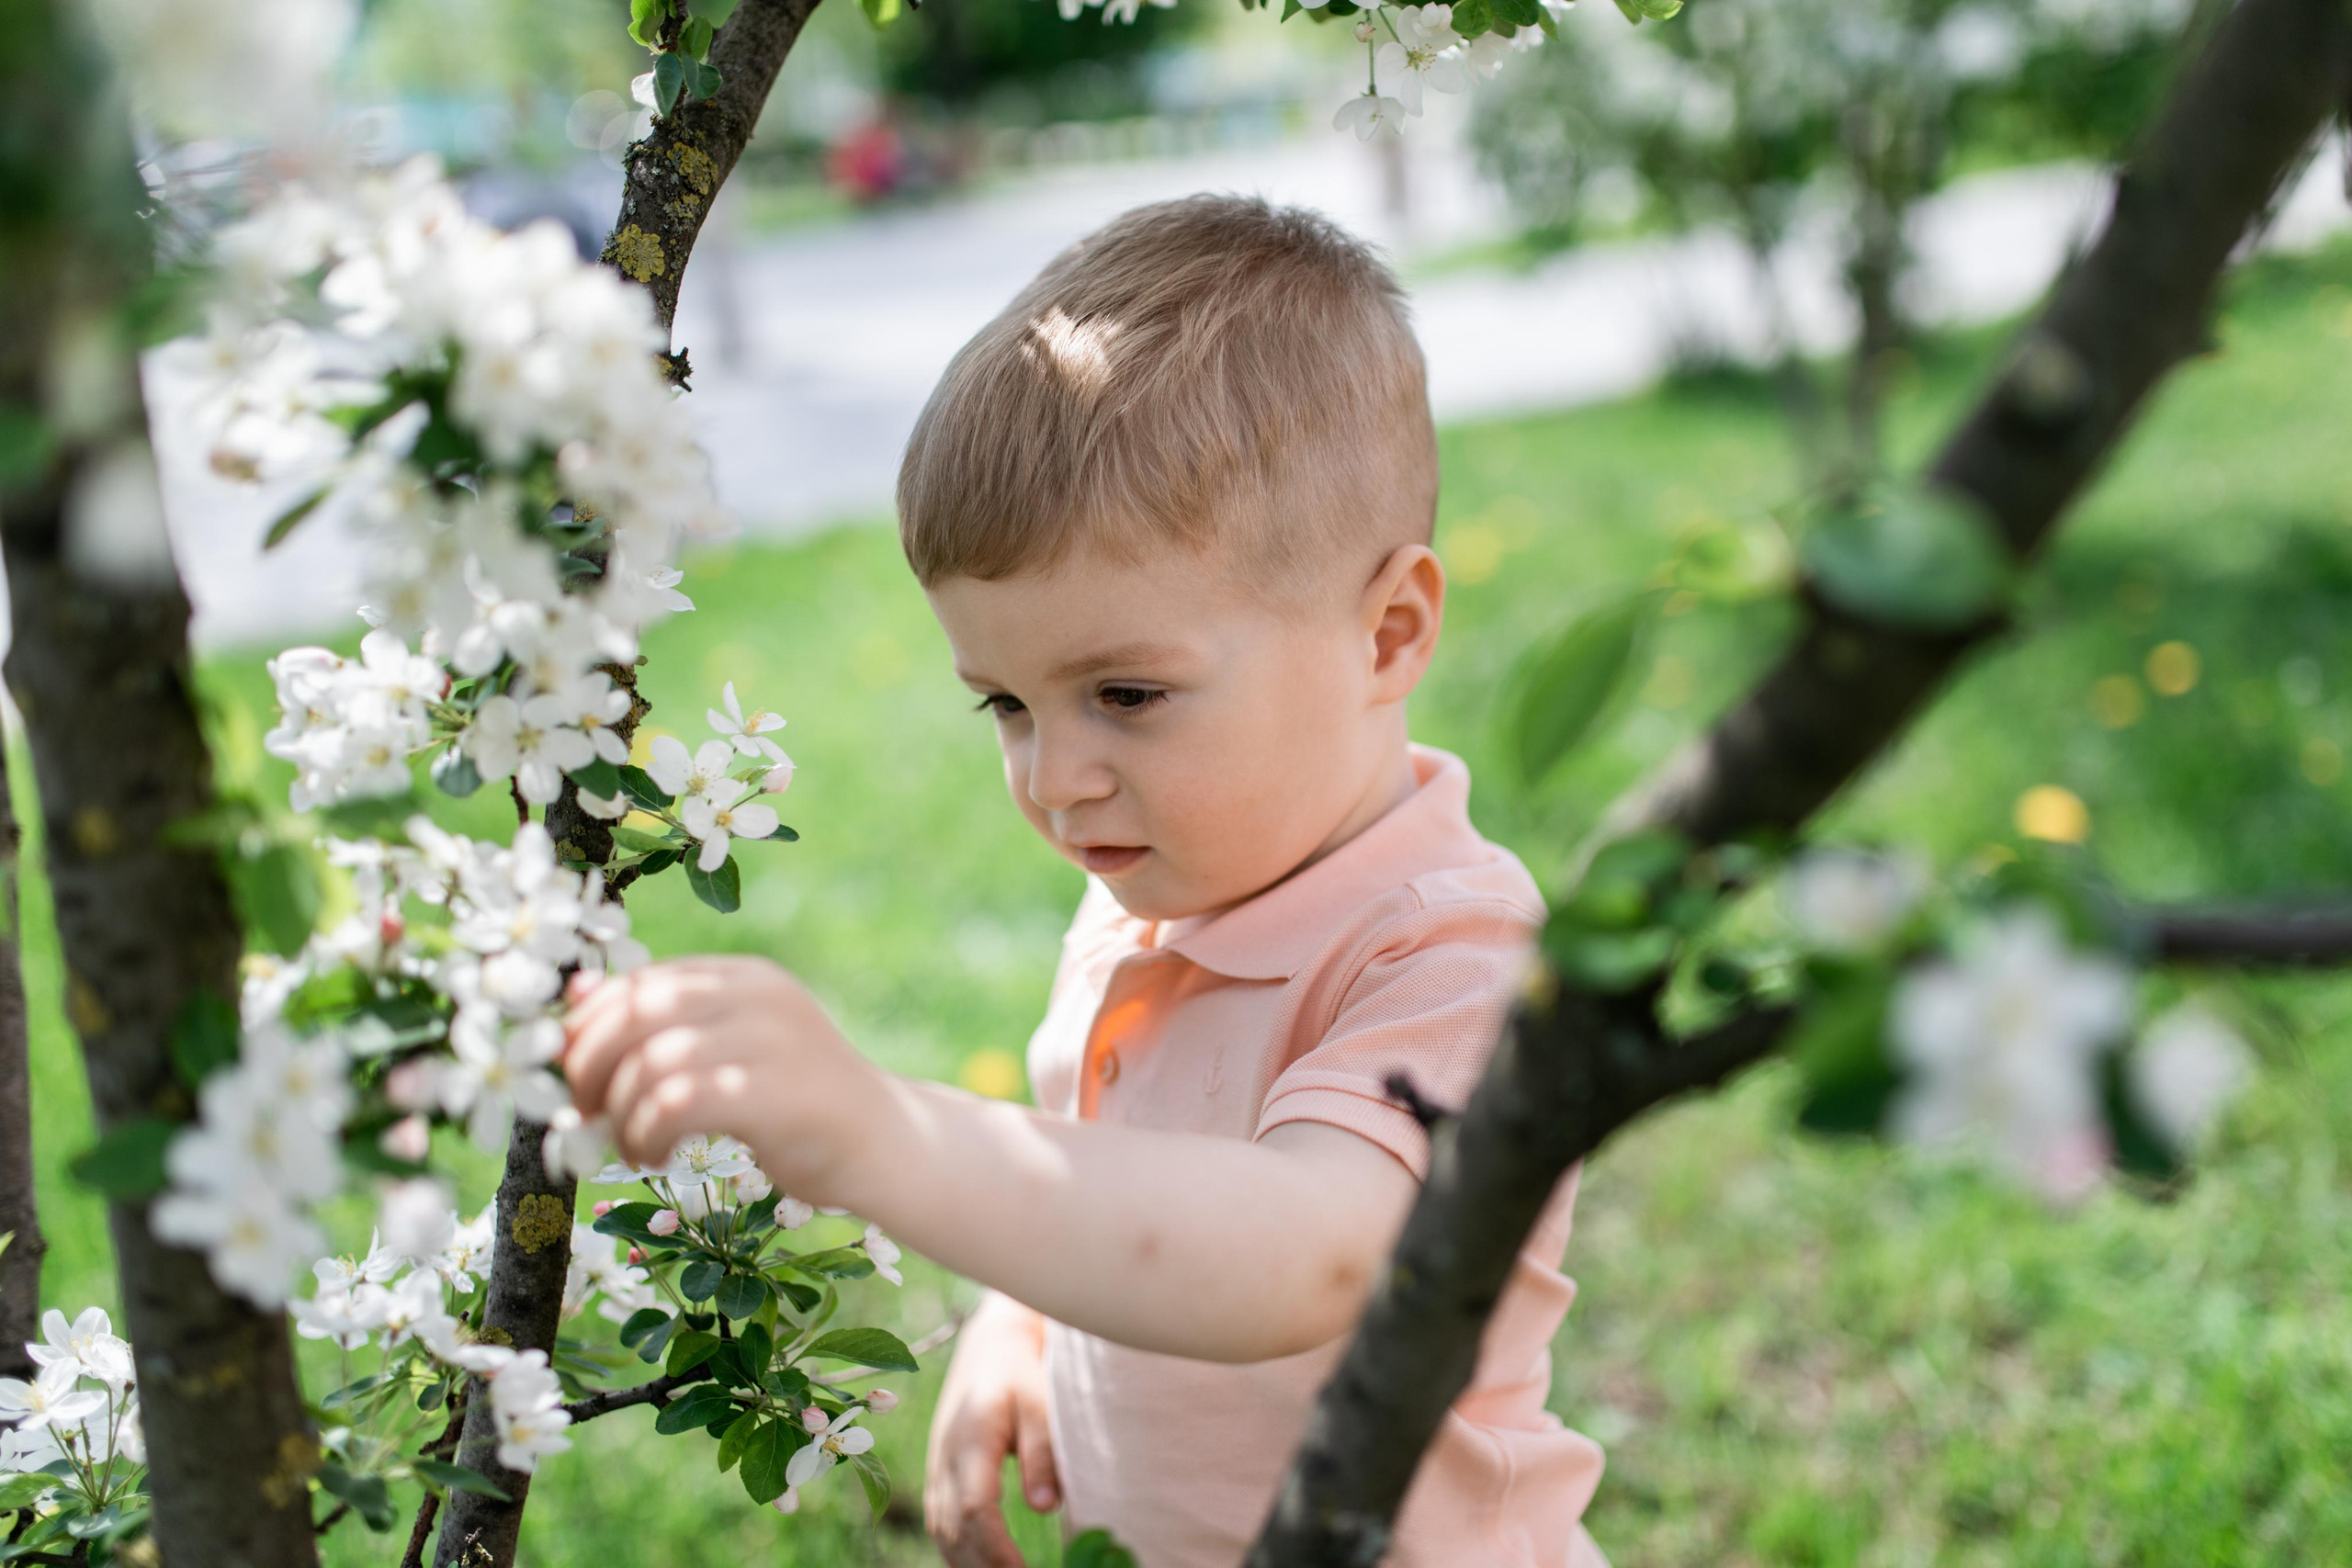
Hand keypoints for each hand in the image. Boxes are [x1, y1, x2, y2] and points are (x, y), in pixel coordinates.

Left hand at [562, 956, 890, 1197]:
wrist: (885, 1145)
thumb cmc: (795, 1104)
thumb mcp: (729, 1049)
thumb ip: (665, 1025)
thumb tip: (572, 998)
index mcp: (743, 976)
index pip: (640, 981)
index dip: (588, 1028)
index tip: (574, 1076)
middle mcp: (756, 996)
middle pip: (636, 1011)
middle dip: (589, 1065)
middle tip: (584, 1112)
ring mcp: (770, 1041)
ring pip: (651, 1062)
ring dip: (620, 1114)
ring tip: (631, 1146)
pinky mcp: (774, 1093)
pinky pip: (677, 1104)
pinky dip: (646, 1134)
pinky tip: (656, 1157)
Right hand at [926, 1295, 1058, 1567]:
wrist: (990, 1346)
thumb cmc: (1022, 1372)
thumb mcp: (1041, 1402)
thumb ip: (1044, 1452)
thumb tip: (1046, 1508)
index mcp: (971, 1438)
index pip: (974, 1508)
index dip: (996, 1548)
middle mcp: (945, 1458)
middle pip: (954, 1529)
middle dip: (983, 1566)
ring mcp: (937, 1467)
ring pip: (942, 1531)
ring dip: (968, 1563)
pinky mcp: (940, 1474)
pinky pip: (940, 1523)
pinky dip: (958, 1551)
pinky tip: (982, 1566)